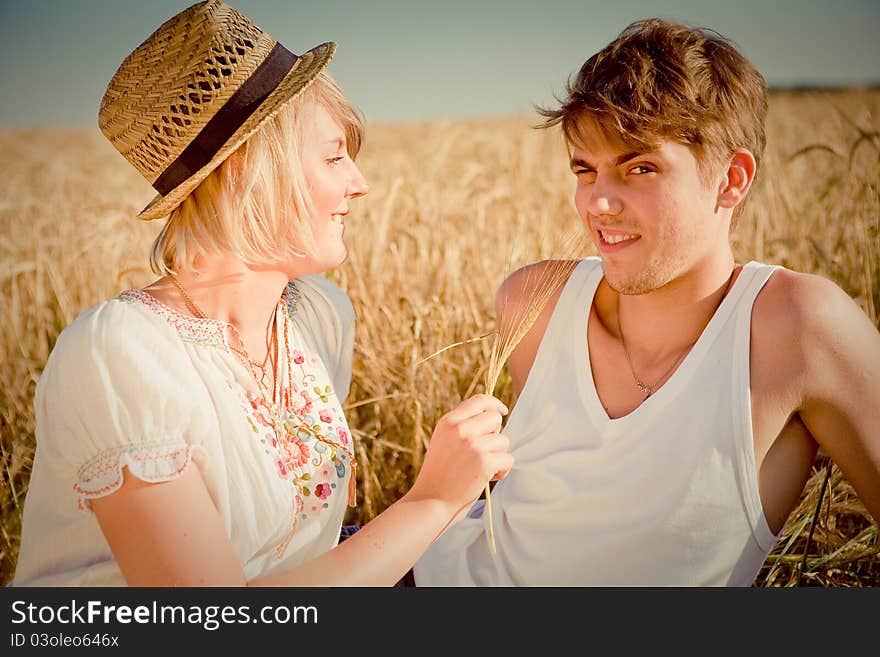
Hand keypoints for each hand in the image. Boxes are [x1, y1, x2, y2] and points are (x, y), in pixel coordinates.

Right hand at [408, 394, 513, 513]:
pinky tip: (488, 478)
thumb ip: (461, 427)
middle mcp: (460, 429)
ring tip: (482, 469)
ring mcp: (473, 444)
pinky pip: (508, 459)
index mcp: (448, 422)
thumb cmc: (439, 475)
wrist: (430, 501)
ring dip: (498, 456)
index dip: (494, 404)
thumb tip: (493, 418)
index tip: (503, 410)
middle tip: (484, 453)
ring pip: (503, 440)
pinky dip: (502, 471)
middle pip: (495, 418)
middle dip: (495, 435)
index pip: (479, 400)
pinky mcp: (484, 461)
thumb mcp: (443, 441)